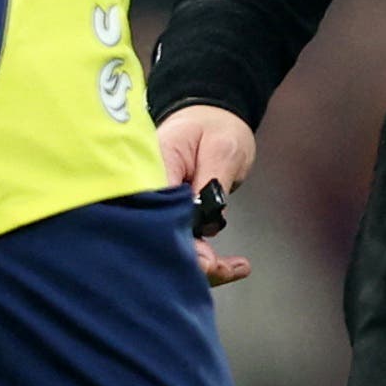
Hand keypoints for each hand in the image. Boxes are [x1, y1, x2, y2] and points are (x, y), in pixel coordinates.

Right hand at [158, 104, 256, 286]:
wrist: (213, 117)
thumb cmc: (216, 126)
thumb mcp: (223, 147)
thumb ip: (213, 183)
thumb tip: (207, 223)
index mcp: (153, 165)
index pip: (156, 210)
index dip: (178, 241)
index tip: (205, 260)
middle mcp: (148, 188)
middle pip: (158, 236)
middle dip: (190, 262)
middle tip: (224, 268)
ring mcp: (157, 205)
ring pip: (172, 248)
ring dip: (203, 267)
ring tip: (237, 266)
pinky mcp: (170, 217)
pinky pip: (183, 245)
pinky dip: (207, 261)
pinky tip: (236, 265)